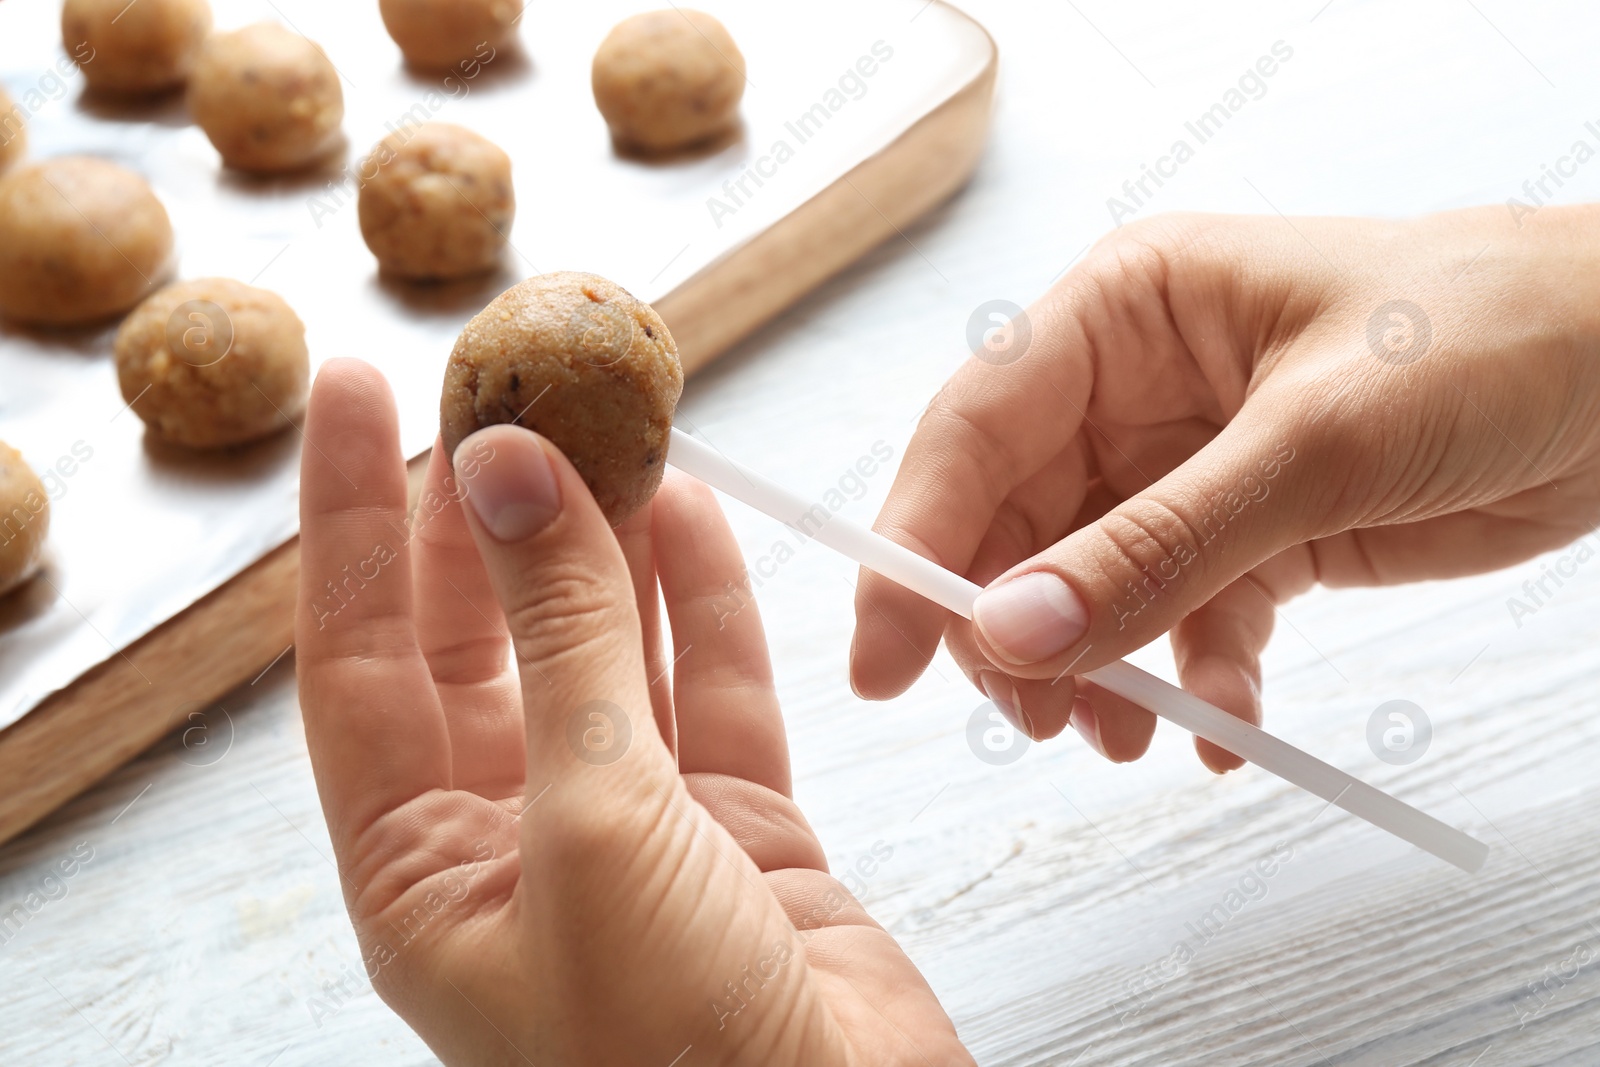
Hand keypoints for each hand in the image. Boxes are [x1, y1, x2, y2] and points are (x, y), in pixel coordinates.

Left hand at [296, 360, 969, 1065]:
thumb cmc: (677, 1057)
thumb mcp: (593, 822)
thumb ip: (563, 639)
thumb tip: (515, 473)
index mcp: (422, 873)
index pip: (356, 659)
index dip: (348, 518)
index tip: (353, 390)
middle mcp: (518, 844)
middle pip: (483, 641)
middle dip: (492, 514)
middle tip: (506, 386)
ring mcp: (636, 834)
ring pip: (608, 651)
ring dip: (610, 541)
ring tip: (611, 423)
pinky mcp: (742, 833)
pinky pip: (713, 690)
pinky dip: (708, 602)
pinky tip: (697, 516)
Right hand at [852, 206, 1599, 769]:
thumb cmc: (1499, 330)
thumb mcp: (1311, 444)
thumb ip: (1157, 548)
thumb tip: (1018, 634)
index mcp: (1123, 313)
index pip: (972, 433)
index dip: (914, 547)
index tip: (884, 660)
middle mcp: (1138, 389)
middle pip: (1016, 526)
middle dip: (1017, 630)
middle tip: (1038, 718)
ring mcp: (1192, 466)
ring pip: (1091, 588)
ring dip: (1100, 670)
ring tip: (1124, 732)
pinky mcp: (1254, 534)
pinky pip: (1184, 621)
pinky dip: (1194, 681)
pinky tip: (1221, 722)